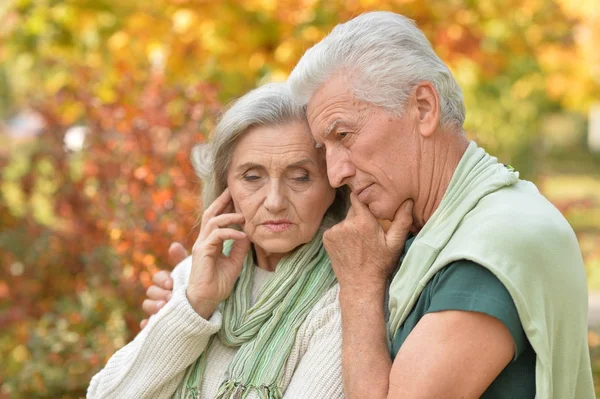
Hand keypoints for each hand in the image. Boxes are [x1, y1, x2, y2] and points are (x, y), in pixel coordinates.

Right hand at [140, 242, 187, 328]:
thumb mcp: (190, 274)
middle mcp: (160, 295)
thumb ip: (182, 260)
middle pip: (151, 291)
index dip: (162, 279)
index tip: (171, 282)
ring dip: (153, 306)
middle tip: (170, 296)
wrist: (203, 310)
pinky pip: (147, 325)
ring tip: (164, 307)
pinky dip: (146, 325)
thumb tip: (174, 245)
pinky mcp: (158, 323)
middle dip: (159, 293)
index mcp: (166, 282)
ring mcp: (158, 308)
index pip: (158, 277)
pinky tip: (148, 325)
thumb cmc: (194, 288)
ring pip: (147, 305)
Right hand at [187, 189, 249, 318]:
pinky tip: (243, 236)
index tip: (236, 197)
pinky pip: (217, 235)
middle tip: (233, 190)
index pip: (216, 219)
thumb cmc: (218, 284)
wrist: (206, 301)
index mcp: (209, 242)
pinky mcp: (203, 252)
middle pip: (210, 214)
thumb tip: (247, 233)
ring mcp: (201, 245)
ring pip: (213, 221)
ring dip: (230, 216)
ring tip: (244, 217)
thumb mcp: (234, 263)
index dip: (225, 207)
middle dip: (222, 201)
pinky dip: (231, 233)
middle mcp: (203, 241)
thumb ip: (239, 248)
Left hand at [323, 194, 412, 292]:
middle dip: (360, 216)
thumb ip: (402, 221)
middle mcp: (346, 223)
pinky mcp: (326, 238)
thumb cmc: (380, 264)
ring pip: (345, 220)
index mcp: (363, 221)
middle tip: (369, 231)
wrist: (360, 284)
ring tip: (359, 242)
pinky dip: (341, 234)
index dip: (364, 199)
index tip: (370, 204)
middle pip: (353, 209)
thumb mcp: (395, 244)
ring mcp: (334, 231)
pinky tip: (349, 246)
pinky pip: (336, 229)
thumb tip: (408, 201)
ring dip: (351, 226)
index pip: (359, 197)